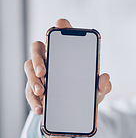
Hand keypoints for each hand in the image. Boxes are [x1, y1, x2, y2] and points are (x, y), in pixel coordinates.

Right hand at [24, 19, 111, 137]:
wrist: (76, 113)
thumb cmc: (87, 94)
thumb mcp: (97, 91)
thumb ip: (104, 85)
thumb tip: (105, 78)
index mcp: (66, 55)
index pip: (62, 36)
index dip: (62, 27)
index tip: (61, 24)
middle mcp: (50, 60)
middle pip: (37, 48)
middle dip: (38, 57)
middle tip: (44, 71)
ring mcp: (40, 74)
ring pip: (29, 68)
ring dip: (33, 79)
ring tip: (41, 91)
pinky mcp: (34, 89)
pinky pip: (29, 91)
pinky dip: (34, 101)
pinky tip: (41, 108)